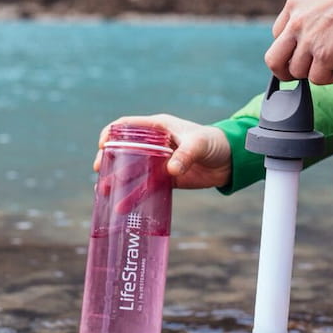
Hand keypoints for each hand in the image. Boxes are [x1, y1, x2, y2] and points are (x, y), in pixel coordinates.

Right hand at [94, 114, 231, 188]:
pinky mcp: (166, 178)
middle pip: (124, 150)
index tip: (102, 146)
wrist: (232, 160)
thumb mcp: (199, 144)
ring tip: (105, 192)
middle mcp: (154, 143)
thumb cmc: (215, 142)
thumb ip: (186, 155)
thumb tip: (171, 170)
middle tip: (100, 172)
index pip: (126, 125)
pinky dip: (135, 195)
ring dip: (118, 181)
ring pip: (132, 171)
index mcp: (158, 127)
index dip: (111, 133)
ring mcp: (159, 162)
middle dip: (109, 160)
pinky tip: (124, 207)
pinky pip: (146, 187)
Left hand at [264, 0, 332, 84]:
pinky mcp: (324, 55)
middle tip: (302, 71)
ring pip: (297, 72)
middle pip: (273, 60)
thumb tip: (317, 33)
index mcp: (294, 5)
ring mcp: (308, 40)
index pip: (277, 34)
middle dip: (284, 71)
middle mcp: (295, 23)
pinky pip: (318, 79)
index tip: (305, 48)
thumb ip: (313, 13)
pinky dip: (330, 76)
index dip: (290, 46)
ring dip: (316, 71)